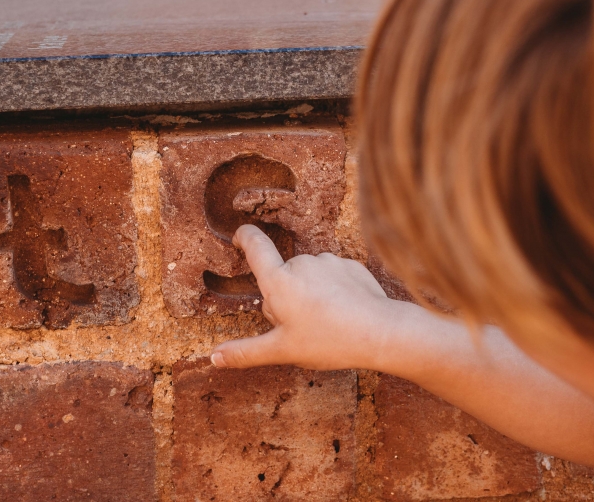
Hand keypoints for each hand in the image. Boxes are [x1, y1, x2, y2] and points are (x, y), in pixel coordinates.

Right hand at [210, 224, 398, 370]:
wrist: (380, 332)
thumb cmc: (328, 341)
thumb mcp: (282, 351)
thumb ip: (246, 351)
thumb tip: (214, 357)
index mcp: (279, 281)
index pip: (255, 246)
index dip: (244, 237)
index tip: (239, 236)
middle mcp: (302, 262)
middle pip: (283, 275)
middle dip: (285, 296)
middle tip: (300, 327)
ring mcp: (329, 261)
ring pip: (309, 277)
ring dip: (310, 293)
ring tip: (326, 322)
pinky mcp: (351, 265)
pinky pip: (333, 276)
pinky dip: (333, 291)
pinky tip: (344, 312)